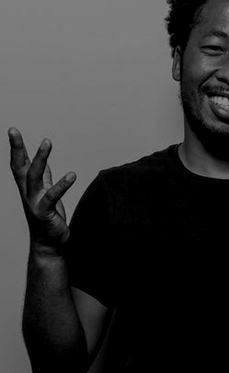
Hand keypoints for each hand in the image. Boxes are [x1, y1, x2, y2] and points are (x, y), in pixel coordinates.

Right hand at [8, 127, 76, 251]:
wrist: (49, 243)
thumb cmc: (47, 216)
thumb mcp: (44, 191)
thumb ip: (43, 176)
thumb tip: (41, 159)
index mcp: (27, 186)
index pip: (19, 163)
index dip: (16, 147)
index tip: (12, 130)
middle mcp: (27, 193)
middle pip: (19, 167)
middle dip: (16, 148)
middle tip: (13, 131)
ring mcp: (34, 203)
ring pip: (34, 177)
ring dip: (40, 158)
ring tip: (47, 141)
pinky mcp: (45, 213)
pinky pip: (52, 197)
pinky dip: (62, 185)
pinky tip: (72, 175)